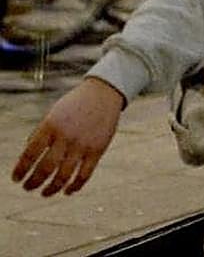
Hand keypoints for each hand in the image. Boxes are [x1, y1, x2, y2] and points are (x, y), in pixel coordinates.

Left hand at [12, 77, 124, 195]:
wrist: (103, 93)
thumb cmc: (73, 105)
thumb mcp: (53, 115)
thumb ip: (40, 136)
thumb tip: (28, 161)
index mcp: (51, 126)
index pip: (30, 154)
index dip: (20, 170)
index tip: (16, 179)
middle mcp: (66, 136)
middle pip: (45, 168)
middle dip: (33, 182)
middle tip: (28, 188)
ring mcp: (83, 144)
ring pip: (64, 176)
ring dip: (51, 188)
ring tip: (44, 193)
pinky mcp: (98, 150)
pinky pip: (84, 175)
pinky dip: (74, 186)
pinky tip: (67, 191)